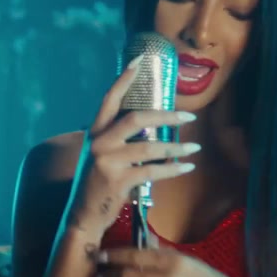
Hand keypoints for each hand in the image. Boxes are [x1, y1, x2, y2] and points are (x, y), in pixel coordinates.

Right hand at [63, 58, 200, 237]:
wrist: (82, 216)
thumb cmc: (97, 185)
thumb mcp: (100, 156)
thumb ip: (117, 139)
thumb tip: (148, 125)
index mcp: (94, 133)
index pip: (109, 99)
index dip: (124, 79)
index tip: (139, 61)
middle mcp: (98, 143)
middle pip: (136, 118)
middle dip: (166, 115)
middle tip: (188, 116)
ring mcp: (107, 162)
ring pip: (149, 147)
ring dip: (175, 147)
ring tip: (194, 148)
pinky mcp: (117, 181)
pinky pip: (152, 171)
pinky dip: (172, 169)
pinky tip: (186, 167)